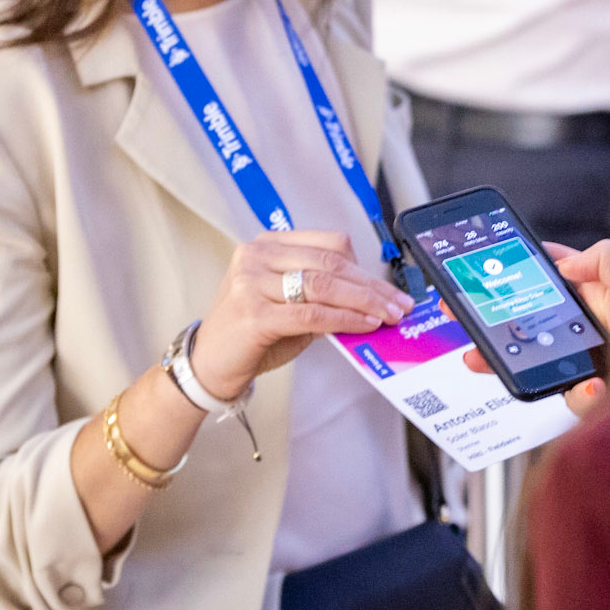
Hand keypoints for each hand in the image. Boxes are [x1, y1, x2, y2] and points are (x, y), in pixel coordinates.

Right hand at [189, 231, 412, 400]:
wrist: (209, 364)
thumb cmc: (253, 334)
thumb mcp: (289, 304)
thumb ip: (323, 295)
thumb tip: (374, 300)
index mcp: (267, 245)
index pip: (329, 245)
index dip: (365, 267)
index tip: (390, 289)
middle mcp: (256, 256)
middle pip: (330, 264)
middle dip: (372, 286)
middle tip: (399, 305)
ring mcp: (251, 283)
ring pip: (323, 286)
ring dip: (363, 301)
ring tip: (387, 316)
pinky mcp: (254, 314)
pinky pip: (311, 314)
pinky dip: (343, 319)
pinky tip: (363, 325)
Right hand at [459, 238, 609, 418]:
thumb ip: (602, 258)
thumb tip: (564, 263)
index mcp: (597, 299)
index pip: (546, 286)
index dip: (513, 280)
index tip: (480, 275)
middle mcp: (590, 335)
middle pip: (529, 333)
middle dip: (492, 331)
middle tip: (463, 327)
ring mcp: (592, 369)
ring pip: (538, 372)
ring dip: (511, 366)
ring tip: (488, 359)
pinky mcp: (601, 401)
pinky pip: (577, 402)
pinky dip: (583, 395)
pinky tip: (596, 385)